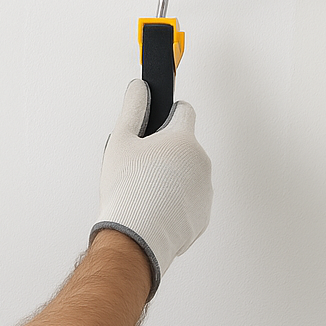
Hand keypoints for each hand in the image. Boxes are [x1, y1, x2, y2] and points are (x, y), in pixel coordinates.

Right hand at [92, 80, 212, 297]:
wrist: (136, 238)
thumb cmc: (127, 190)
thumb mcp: (120, 141)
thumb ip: (132, 107)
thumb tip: (140, 87)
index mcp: (183, 139)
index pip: (184, 111)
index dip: (167, 114)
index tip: (156, 125)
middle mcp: (201, 162)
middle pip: (184, 146)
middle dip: (166, 152)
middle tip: (140, 167)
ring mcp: (205, 190)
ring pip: (188, 174)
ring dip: (172, 177)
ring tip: (146, 192)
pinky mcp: (203, 215)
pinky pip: (189, 201)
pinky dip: (175, 203)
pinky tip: (154, 210)